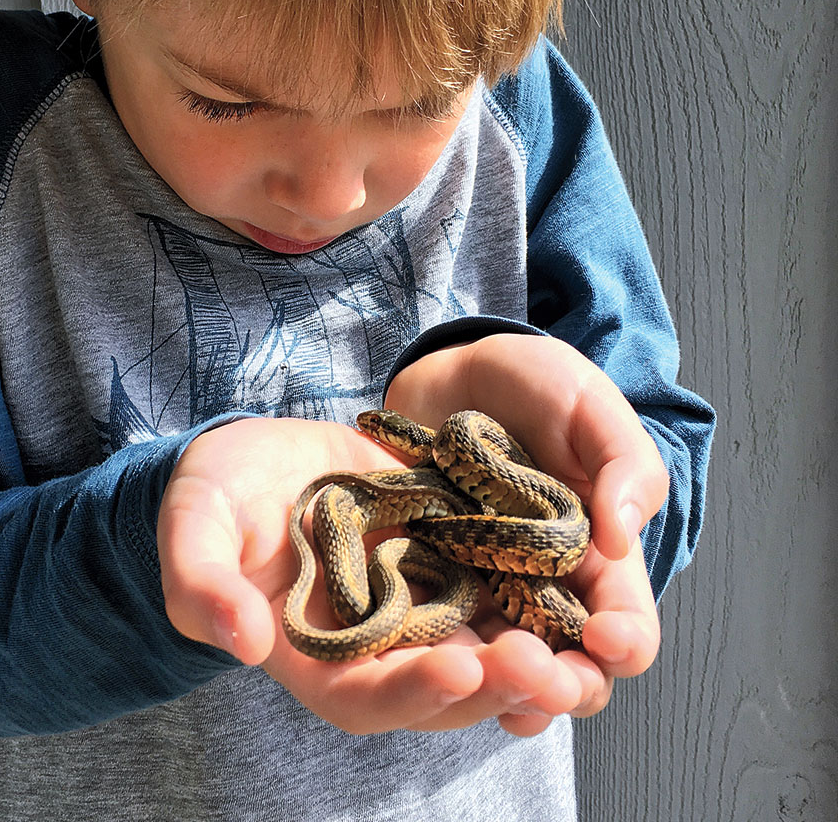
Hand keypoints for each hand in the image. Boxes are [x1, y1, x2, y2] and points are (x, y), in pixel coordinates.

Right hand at [157, 416, 589, 733]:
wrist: (257, 454)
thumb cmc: (215, 493)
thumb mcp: (194, 524)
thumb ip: (201, 582)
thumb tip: (241, 641)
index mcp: (316, 654)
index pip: (365, 695)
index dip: (411, 692)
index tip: (460, 672)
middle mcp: (378, 640)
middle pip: (445, 686)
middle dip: (498, 685)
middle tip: (548, 668)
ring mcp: (419, 598)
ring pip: (487, 641)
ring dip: (537, 648)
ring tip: (585, 639)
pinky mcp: (449, 552)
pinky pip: (502, 577)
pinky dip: (542, 584)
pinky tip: (583, 571)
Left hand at [383, 332, 669, 734]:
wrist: (452, 369)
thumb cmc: (534, 383)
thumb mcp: (590, 406)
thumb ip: (622, 463)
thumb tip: (623, 539)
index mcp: (598, 555)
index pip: (627, 623)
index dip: (624, 640)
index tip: (605, 634)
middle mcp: (544, 586)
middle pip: (569, 665)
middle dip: (566, 685)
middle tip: (545, 679)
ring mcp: (484, 587)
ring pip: (502, 665)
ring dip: (503, 687)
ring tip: (490, 679)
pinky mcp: (430, 578)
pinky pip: (437, 633)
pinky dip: (440, 659)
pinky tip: (434, 670)